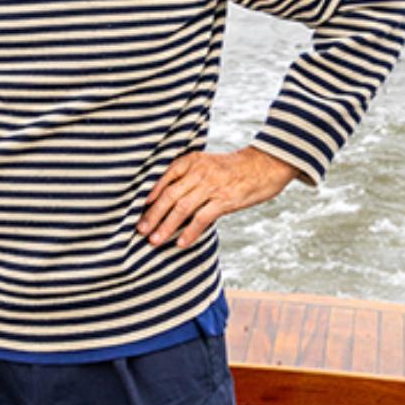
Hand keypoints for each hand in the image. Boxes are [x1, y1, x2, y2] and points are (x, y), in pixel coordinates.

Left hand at [138, 147, 301, 248]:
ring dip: (166, 227)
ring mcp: (212, 186)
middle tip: (141, 230)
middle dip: (152, 215)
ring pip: (181, 208)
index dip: (149, 196)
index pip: (164, 178)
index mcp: (192, 161)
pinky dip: (189, 232)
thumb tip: (169, 200)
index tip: (137, 211)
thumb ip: (190, 176)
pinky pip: (201, 218)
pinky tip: (181, 243)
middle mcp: (199, 172)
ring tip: (155, 241)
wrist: (266, 164)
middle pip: (169, 196)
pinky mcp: (225, 200)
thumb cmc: (235, 168)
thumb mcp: (208, 163)